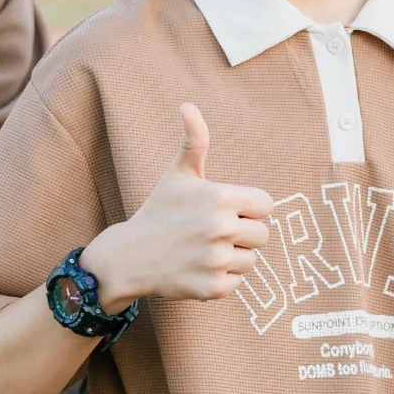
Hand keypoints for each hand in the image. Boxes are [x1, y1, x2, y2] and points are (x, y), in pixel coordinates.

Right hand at [85, 105, 273, 313]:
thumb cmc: (159, 211)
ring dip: (233, 256)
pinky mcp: (212, 288)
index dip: (248, 207)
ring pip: (251, 260)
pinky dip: (222, 279)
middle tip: (213, 232)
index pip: (266, 204)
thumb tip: (187, 105)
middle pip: (263, 234)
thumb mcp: (177, 174)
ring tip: (205, 249)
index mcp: (220, 198)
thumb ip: (194, 140)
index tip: (226, 209)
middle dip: (242, 233)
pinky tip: (199, 268)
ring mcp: (216, 261)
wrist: (128, 257)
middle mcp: (221, 229)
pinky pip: (238, 283)